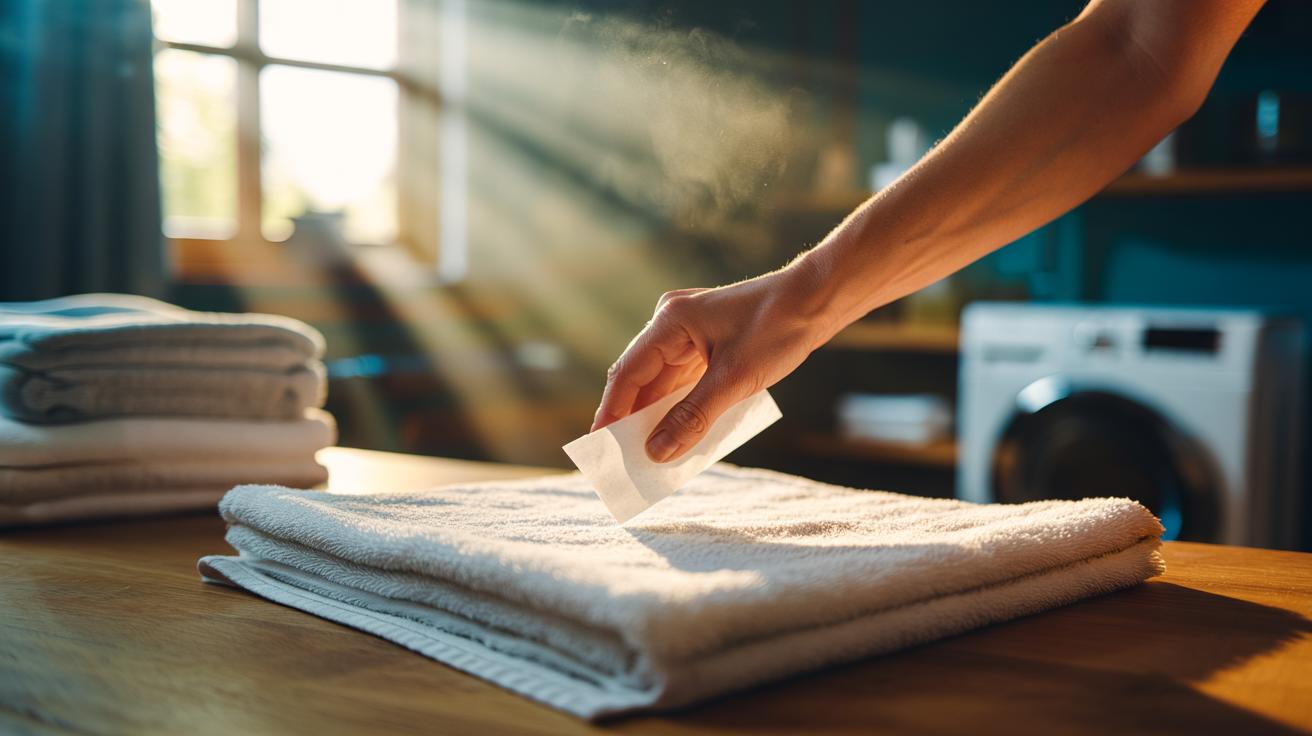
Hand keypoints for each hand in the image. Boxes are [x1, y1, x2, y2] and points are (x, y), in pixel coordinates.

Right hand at [591, 265, 830, 462]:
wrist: (817, 300)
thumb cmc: (777, 328)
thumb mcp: (733, 380)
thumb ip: (692, 417)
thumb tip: (656, 452)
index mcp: (670, 321)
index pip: (629, 373)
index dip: (612, 412)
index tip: (598, 446)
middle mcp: (672, 323)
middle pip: (642, 379)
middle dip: (632, 419)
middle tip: (619, 459)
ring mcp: (689, 333)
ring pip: (663, 383)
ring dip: (657, 416)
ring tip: (645, 455)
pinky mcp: (707, 343)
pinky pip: (684, 380)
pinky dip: (680, 406)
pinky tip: (676, 434)